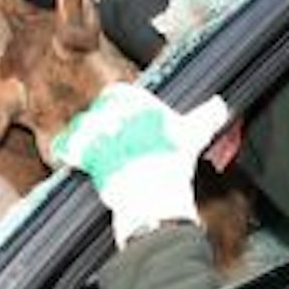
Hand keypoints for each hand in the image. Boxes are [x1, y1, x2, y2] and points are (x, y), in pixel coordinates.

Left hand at [53, 83, 230, 247]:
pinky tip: (71, 154)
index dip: (121, 103)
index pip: (119, 92)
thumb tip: (220, 106)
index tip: (125, 114)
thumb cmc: (174, 162)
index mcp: (137, 102)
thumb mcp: (196, 134)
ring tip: (95, 146)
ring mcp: (96, 133)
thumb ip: (208, 115)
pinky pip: (68, 146)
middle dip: (105, 122)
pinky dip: (68, 150)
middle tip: (115, 136)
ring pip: (83, 126)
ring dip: (86, 134)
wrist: (154, 195)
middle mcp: (112, 113)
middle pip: (100, 111)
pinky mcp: (84, 155)